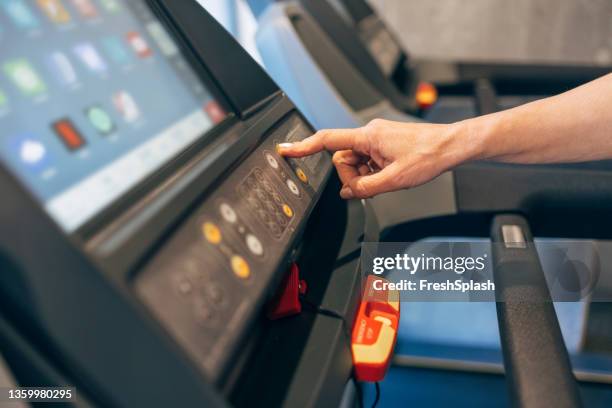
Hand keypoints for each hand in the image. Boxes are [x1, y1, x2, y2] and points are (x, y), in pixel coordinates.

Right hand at [278, 119, 475, 198]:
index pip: (327, 140)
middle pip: (343, 159)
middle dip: (352, 176)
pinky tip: (389, 175)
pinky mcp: (385, 143)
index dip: (303, 146)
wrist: (451, 146)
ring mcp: (378, 138)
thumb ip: (366, 188)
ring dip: (365, 176)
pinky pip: (368, 160)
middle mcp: (370, 134)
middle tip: (372, 185)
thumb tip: (349, 192)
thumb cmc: (429, 155)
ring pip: (356, 162)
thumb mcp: (394, 179)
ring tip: (387, 179)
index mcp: (367, 136)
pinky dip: (373, 172)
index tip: (286, 149)